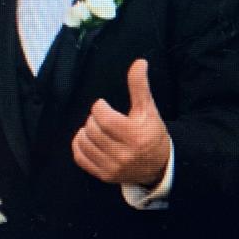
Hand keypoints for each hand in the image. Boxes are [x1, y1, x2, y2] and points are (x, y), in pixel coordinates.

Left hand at [72, 59, 170, 186]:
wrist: (158, 165)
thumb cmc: (152, 133)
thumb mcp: (148, 109)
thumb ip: (140, 86)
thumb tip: (139, 62)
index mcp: (135, 136)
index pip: (104, 118)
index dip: (99, 107)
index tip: (104, 106)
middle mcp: (123, 154)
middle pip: (93, 129)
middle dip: (94, 119)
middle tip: (102, 118)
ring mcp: (113, 167)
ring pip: (84, 142)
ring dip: (86, 131)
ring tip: (96, 128)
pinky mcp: (104, 175)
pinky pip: (80, 157)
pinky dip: (80, 145)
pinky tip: (88, 139)